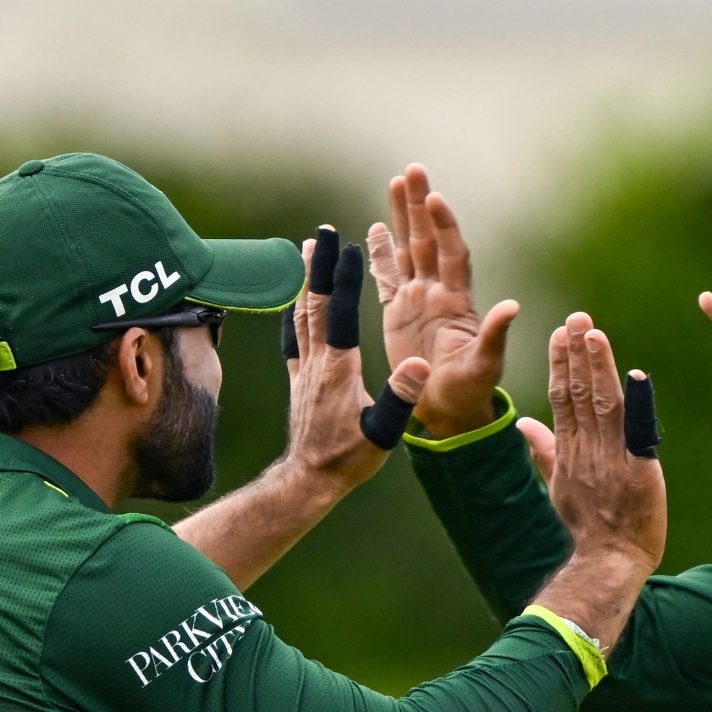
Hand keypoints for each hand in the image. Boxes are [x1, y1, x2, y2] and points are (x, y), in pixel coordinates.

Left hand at [283, 230, 430, 497]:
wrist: (310, 479)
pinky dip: (293, 311)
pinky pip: (293, 337)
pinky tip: (293, 301)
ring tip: (305, 250)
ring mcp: (304, 370)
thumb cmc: (350, 459)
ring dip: (305, 280)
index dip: (343, 278)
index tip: (347, 247)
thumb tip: (419, 366)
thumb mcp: (383, 433)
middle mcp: (317, 363)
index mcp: (340, 370)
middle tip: (321, 232)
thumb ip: (400, 399)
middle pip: (316, 304)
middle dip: (319, 266)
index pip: (340, 313)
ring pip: (301, 315)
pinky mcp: (297, 381)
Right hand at [368, 164, 518, 437]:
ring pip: (408, 249)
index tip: (435, 198)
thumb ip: (495, 335)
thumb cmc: (470, 390)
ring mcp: (417, 299)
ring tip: (395, 181)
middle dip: (419, 205)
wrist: (447, 409)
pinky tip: (375, 227)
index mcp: (457, 301)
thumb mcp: (486, 366)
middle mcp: (438, 292)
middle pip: (428, 239)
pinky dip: (381, 253)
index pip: (451, 253)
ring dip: (402, 217)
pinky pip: (388, 276)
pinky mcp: (398, 313)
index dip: (444, 226)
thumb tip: (513, 306)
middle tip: (413, 170)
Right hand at [532, 313, 665, 571]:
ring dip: (598, 366)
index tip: (560, 333)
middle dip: (577, 353)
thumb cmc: (588, 527)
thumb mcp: (558, 487)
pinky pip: (636, 431)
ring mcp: (611, 459)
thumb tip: (523, 424)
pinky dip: (637, 404)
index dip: (561, 363)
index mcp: (568, 451)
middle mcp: (586, 450)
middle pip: (578, 393)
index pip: (561, 398)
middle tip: (577, 317)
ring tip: (594, 333)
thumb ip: (544, 450)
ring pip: (602, 404)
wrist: (608, 561)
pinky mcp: (638, 470)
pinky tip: (637, 376)